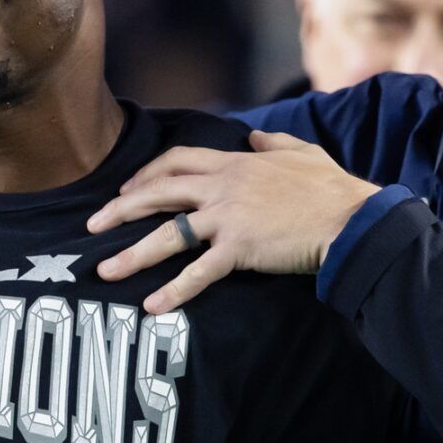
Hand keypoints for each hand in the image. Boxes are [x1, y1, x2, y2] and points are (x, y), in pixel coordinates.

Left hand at [86, 132, 379, 312]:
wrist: (350, 219)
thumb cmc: (331, 189)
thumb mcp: (302, 152)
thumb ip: (273, 144)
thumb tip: (255, 136)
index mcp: (235, 163)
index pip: (177, 161)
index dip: (146, 174)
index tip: (125, 189)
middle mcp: (224, 187)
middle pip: (158, 193)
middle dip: (120, 209)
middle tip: (92, 227)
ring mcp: (229, 218)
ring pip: (168, 235)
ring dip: (132, 254)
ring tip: (104, 272)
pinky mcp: (239, 249)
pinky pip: (197, 273)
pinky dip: (173, 291)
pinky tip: (151, 306)